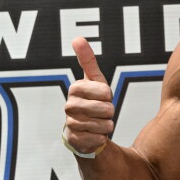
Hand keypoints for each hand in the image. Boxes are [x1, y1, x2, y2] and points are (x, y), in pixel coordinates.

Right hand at [64, 37, 113, 154]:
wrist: (84, 129)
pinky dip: (102, 138)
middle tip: (102, 112)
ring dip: (107, 125)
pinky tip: (95, 135)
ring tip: (99, 123)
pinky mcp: (75, 141)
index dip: (109, 95)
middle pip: (106, 109)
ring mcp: (71, 124)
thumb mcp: (94, 80)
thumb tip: (77, 38)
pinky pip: (99, 139)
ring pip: (105, 125)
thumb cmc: (92, 101)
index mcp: (75, 89)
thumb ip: (88, 60)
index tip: (102, 97)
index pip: (105, 91)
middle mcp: (69, 106)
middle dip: (109, 111)